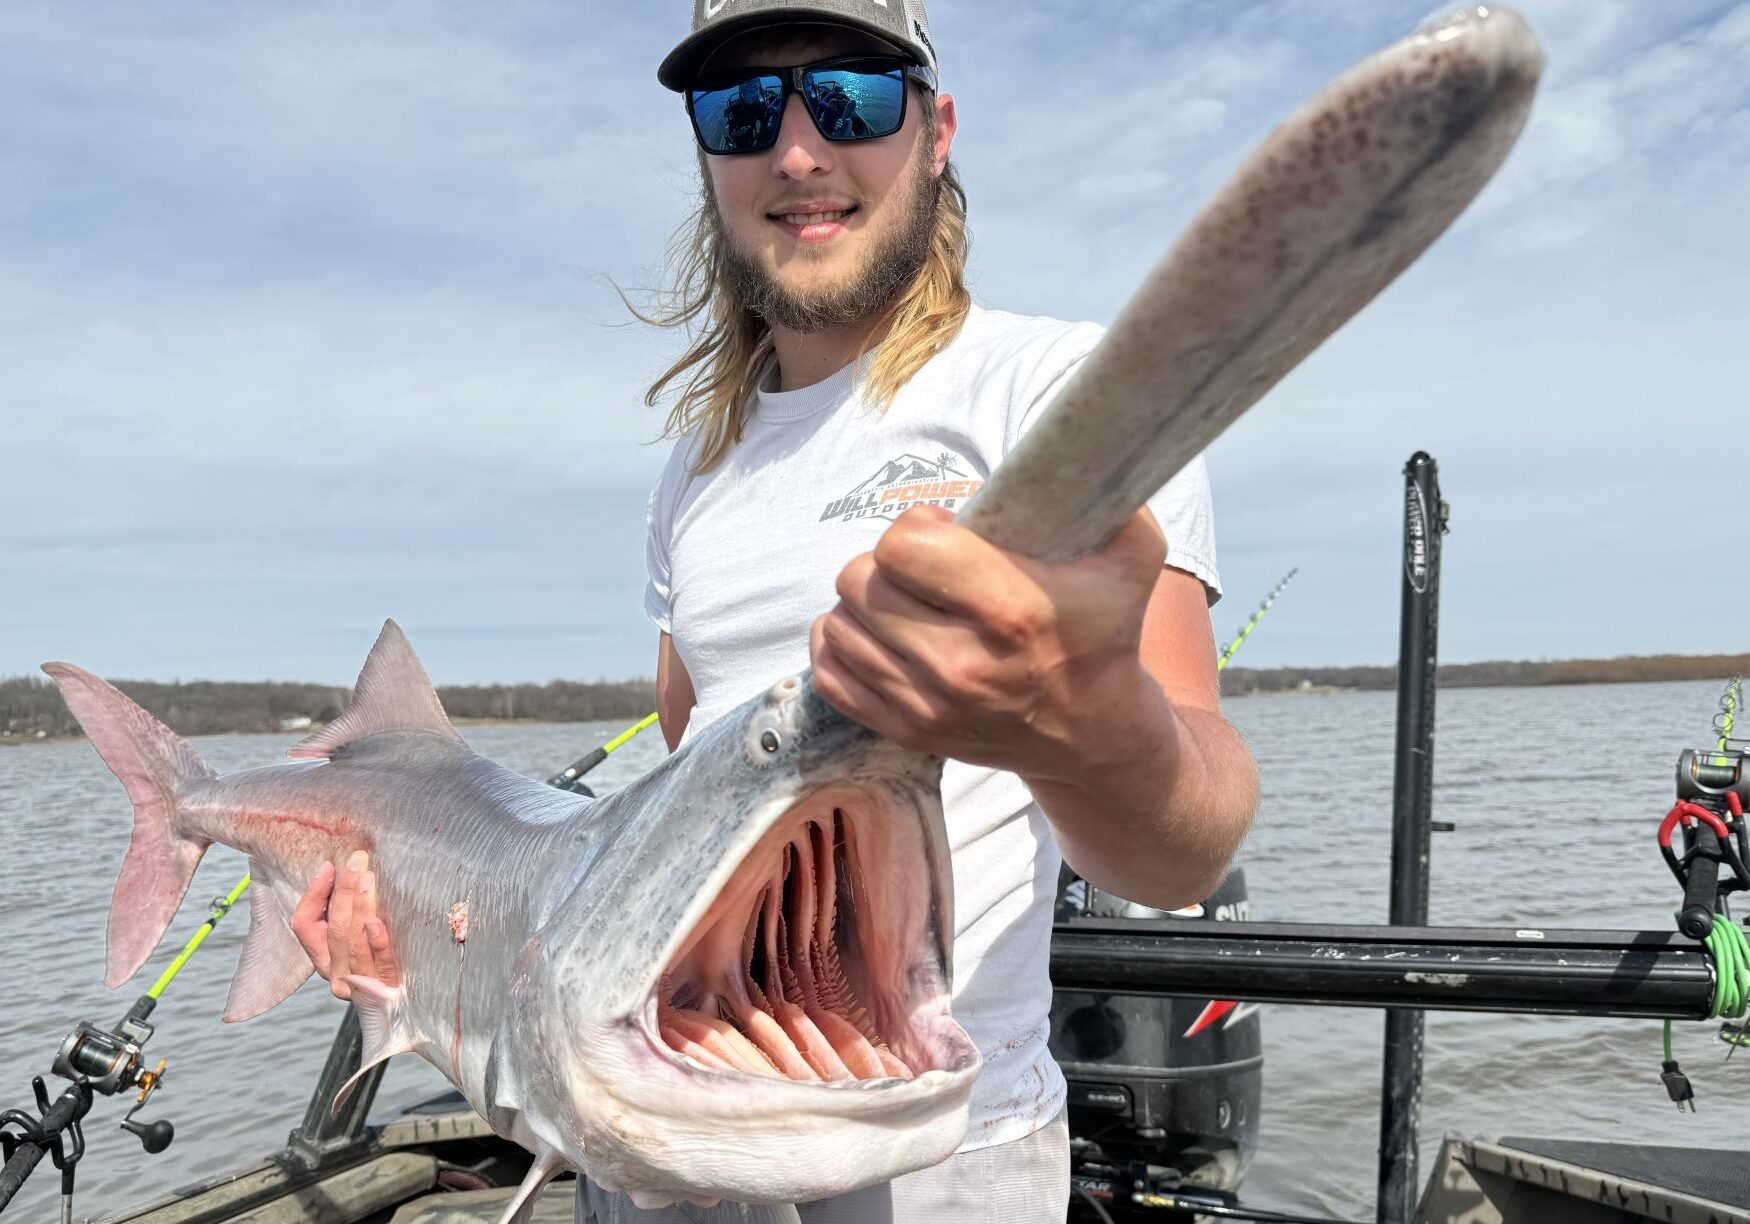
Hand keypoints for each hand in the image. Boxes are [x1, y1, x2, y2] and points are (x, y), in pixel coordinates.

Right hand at [289, 850, 401, 999]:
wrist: (405, 1003)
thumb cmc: (377, 955)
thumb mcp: (352, 930)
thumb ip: (337, 905)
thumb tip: (330, 868)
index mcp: (321, 957)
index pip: (304, 925)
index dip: (315, 895)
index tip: (331, 865)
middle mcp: (335, 973)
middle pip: (335, 930)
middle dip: (345, 892)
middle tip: (358, 861)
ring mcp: (359, 985)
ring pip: (354, 943)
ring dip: (360, 909)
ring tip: (367, 880)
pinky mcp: (385, 990)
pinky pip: (381, 965)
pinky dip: (377, 944)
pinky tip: (376, 924)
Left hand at [809, 504, 1170, 783]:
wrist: (1093, 732)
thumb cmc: (1104, 629)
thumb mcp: (1129, 553)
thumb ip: (1103, 492)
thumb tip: (1067, 447)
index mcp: (1010, 610)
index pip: (902, 546)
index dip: (915, 526)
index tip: (944, 532)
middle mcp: (961, 664)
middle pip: (859, 583)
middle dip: (884, 563)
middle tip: (920, 568)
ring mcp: (928, 706)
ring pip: (838, 626)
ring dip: (865, 605)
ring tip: (905, 602)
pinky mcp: (907, 732)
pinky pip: (830, 675)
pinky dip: (844, 648)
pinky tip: (879, 635)